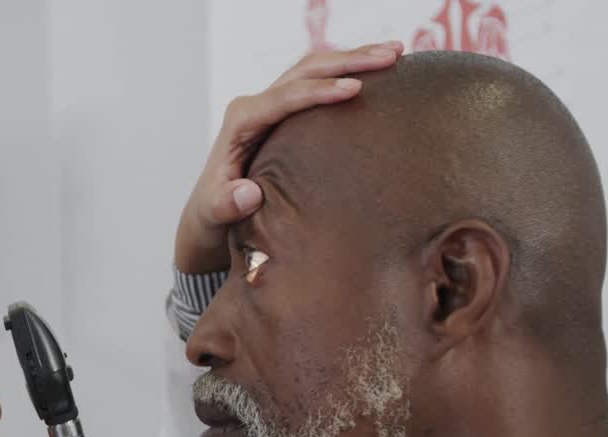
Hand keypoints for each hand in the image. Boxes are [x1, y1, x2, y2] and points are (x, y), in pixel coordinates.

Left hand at [175, 41, 405, 273]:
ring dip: (355, 58)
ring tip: (397, 52)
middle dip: (348, 61)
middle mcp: (256, 104)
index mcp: (241, 120)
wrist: (210, 206)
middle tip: (391, 56)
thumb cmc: (214, 208)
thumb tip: (248, 194)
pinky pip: (318, 82)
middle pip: (306, 72)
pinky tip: (379, 68)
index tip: (354, 88)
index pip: (285, 97)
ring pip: (315, 69)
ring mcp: (271, 104)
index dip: (320, 91)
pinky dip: (348, 71)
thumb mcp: (215, 211)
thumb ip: (226, 204)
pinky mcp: (285, 110)